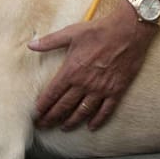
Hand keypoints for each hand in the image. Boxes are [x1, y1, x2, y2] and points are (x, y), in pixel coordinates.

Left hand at [29, 5, 155, 130]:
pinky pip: (105, 110)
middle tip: (43, 125)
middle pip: (64, 106)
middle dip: (51, 117)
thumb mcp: (71, 33)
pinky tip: (91, 127)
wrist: (128, 31)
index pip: (52, 94)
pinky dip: (98, 120)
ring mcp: (101, 89)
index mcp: (71, 70)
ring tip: (63, 128)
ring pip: (83, 112)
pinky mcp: (116, 90)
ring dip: (71, 122)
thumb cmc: (99, 31)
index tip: (36, 114)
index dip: (42, 106)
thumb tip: (31, 45)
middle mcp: (84, 83)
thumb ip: (50, 41)